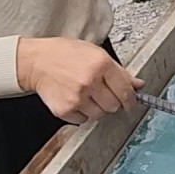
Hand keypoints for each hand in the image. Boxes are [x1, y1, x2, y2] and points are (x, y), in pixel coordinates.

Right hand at [16, 37, 143, 123]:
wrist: (36, 62)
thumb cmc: (65, 54)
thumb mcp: (96, 53)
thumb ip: (119, 71)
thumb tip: (138, 85)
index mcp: (101, 64)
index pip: (125, 90)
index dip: (131, 100)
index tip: (131, 104)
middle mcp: (90, 81)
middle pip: (114, 105)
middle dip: (112, 102)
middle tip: (103, 94)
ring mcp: (77, 97)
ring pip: (100, 115)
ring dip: (97, 108)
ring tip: (87, 94)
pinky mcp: (65, 109)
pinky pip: (83, 120)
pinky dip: (82, 113)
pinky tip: (75, 99)